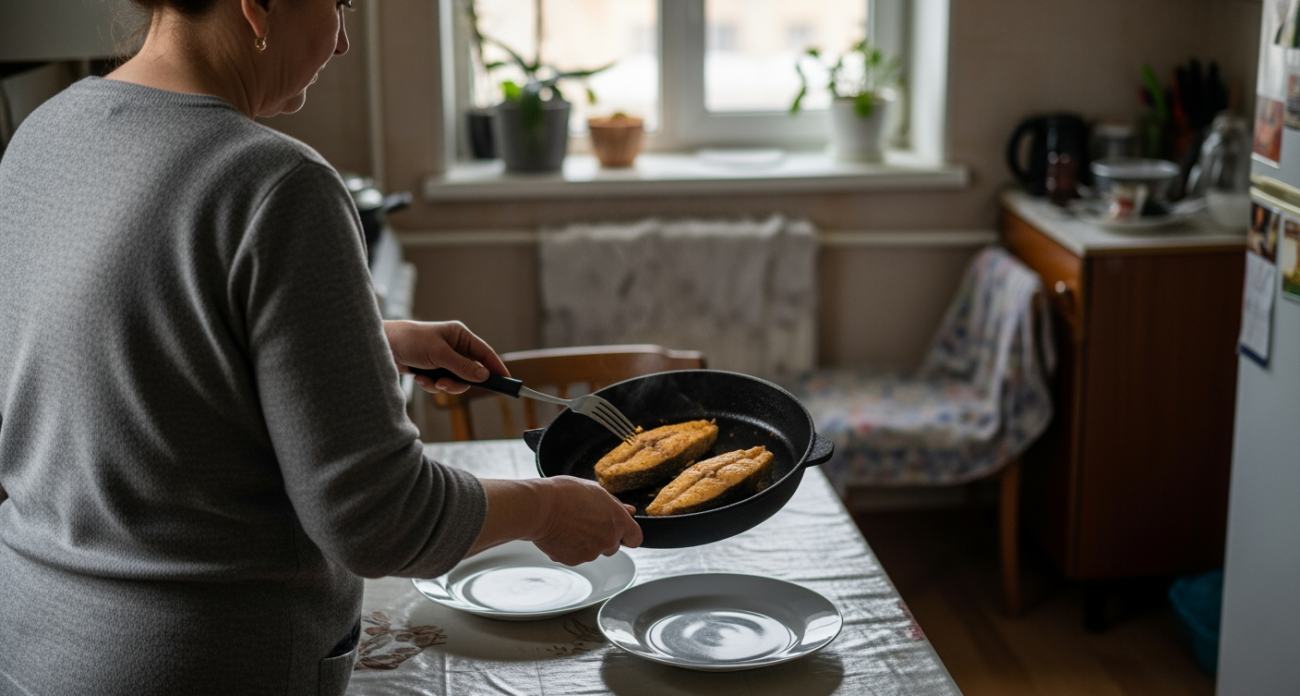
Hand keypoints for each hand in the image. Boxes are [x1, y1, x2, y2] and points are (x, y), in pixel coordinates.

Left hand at [382, 320, 508, 394]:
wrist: (383, 346)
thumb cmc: (411, 341)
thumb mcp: (439, 354)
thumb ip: (463, 366)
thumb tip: (484, 376)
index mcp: (460, 336)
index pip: (485, 353)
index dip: (496, 367)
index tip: (506, 382)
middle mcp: (454, 347)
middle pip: (470, 372)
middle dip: (458, 381)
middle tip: (446, 385)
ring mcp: (443, 359)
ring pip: (455, 381)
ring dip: (442, 385)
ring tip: (429, 381)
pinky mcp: (432, 369)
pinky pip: (441, 383)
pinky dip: (430, 384)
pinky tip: (419, 377)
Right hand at [529, 476, 643, 565]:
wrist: (539, 508)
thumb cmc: (564, 494)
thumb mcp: (595, 491)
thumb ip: (615, 505)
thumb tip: (629, 511)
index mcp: (617, 521)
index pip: (636, 538)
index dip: (628, 534)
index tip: (620, 531)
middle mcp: (608, 540)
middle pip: (613, 546)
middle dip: (603, 537)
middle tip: (586, 522)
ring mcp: (591, 553)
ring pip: (593, 552)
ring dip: (585, 543)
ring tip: (569, 525)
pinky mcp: (573, 561)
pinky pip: (575, 556)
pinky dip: (569, 549)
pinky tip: (561, 534)